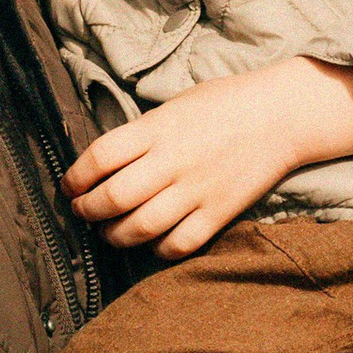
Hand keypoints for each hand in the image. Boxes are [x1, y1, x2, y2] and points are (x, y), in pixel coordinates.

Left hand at [64, 58, 352, 261]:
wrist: (283, 114)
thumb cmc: (226, 103)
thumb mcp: (177, 104)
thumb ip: (144, 132)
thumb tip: (107, 161)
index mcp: (159, 128)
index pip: (101, 156)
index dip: (76, 176)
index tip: (70, 185)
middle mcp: (174, 160)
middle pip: (114, 197)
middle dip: (88, 209)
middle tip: (82, 211)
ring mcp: (198, 189)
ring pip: (141, 226)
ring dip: (114, 235)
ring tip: (108, 232)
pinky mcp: (220, 212)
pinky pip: (180, 243)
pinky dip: (158, 249)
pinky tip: (150, 243)